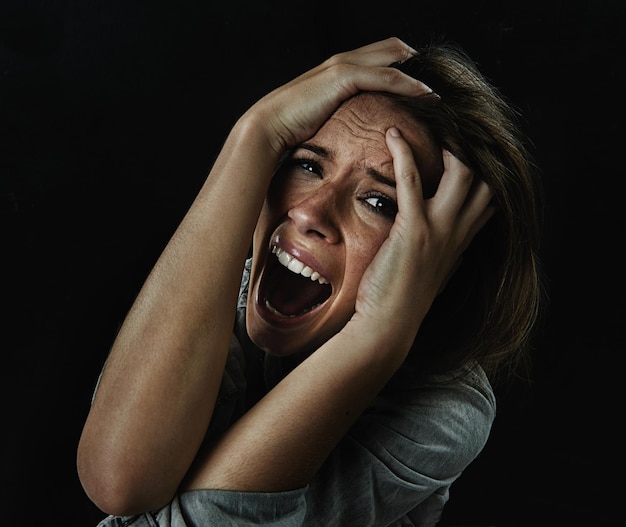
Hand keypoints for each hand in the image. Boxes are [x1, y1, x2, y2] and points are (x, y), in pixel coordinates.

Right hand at [244, 37, 432, 155]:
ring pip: (391, 58)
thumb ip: (338, 114)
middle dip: (413, 61)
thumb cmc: (290, 128)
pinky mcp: (343, 77)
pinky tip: (425, 94)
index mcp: (337, 69)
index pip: (377, 56)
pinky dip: (408, 84)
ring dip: (416, 71)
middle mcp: (342, 61)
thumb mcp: (320, 117)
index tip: (420, 81)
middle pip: (389, 48)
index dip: (400, 63)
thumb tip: (352, 130)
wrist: (268, 126)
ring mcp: (342, 66)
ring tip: (438, 87)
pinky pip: (386, 77)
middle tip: (435, 78)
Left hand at [353, 128, 494, 343]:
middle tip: (449, 136)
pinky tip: (392, 135)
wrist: (389, 325)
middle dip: (473, 155)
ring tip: (426, 128)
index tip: (469, 157)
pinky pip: (413, 180)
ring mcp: (439, 229)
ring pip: (462, 174)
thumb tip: (456, 250)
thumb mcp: (435, 276)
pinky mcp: (415, 228)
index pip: (488, 202)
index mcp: (460, 243)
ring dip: (448, 147)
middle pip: (485, 182)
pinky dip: (404, 153)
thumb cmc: (402, 300)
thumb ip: (447, 257)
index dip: (485, 177)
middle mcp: (457, 233)